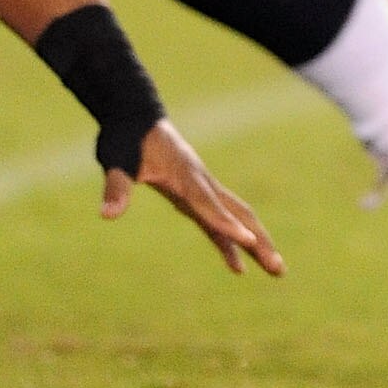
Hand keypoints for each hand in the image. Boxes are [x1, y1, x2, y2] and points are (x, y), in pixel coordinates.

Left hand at [102, 120, 284, 276]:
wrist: (136, 117)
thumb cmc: (126, 138)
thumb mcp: (116, 160)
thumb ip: (116, 187)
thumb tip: (108, 213)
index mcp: (185, 176)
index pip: (209, 204)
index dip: (227, 224)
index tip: (249, 242)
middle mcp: (201, 183)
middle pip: (237, 213)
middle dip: (259, 241)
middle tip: (279, 268)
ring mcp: (201, 189)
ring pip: (236, 218)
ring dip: (256, 243)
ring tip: (276, 270)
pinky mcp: (194, 196)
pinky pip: (218, 222)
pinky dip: (230, 243)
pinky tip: (238, 266)